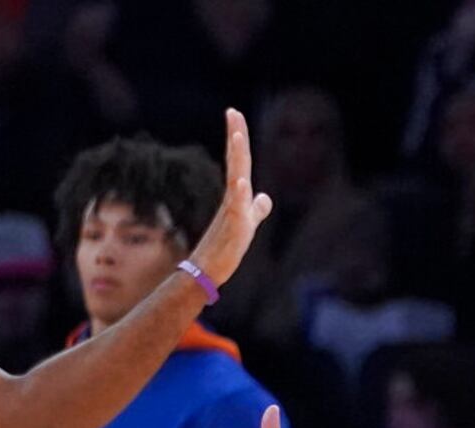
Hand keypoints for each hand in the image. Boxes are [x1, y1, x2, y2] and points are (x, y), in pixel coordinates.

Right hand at [186, 109, 273, 285]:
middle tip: (233, 112)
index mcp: (237, 194)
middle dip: (236, 136)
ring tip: (237, 136)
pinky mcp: (233, 227)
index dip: (238, 137)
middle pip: (237, 161)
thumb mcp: (248, 223)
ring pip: (236, 178)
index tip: (234, 113)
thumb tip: (265, 197)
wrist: (209, 269)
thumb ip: (256, 208)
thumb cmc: (225, 247)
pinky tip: (241, 180)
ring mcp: (231, 211)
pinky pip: (236, 208)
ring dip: (237, 158)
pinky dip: (239, 194)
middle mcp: (232, 198)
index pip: (239, 160)